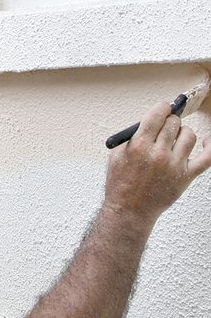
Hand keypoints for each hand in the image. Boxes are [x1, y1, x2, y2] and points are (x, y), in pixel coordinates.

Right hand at [104, 100, 210, 223]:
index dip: (162, 107)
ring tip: (176, 139)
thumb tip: (151, 121)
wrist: (130, 209)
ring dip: (183, 133)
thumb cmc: (121, 183)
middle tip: (166, 126)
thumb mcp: (117, 155)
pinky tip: (207, 141)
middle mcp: (158, 154)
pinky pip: (208, 158)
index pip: (157, 115)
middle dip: (170, 121)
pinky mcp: (186, 176)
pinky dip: (210, 146)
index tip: (163, 107)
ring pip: (190, 136)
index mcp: (139, 146)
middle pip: (174, 124)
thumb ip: (133, 137)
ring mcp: (174, 165)